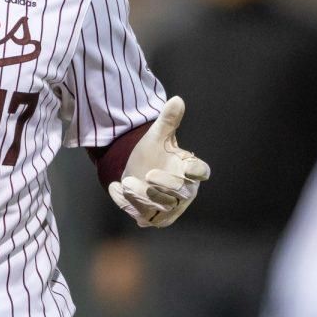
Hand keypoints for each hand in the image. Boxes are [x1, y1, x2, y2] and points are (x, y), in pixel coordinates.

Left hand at [109, 96, 209, 227]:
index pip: (201, 172)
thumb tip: (176, 99)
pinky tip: (115, 188)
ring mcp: (168, 207)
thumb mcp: (157, 136)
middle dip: (166, 185)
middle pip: (181, 192)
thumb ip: (168, 120)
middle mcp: (184, 193)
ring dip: (143, 197)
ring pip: (161, 208)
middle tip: (149, 174)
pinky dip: (127, 204)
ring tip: (126, 182)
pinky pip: (142, 215)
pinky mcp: (151, 217)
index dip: (196, 171)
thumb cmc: (154, 153)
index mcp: (189, 170)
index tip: (186, 166)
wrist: (136, 170)